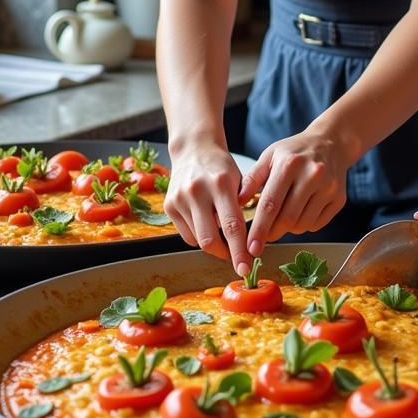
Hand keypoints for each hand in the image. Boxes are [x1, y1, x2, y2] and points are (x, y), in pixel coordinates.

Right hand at [164, 146, 252, 274]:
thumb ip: (242, 207)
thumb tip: (249, 242)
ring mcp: (180, 198)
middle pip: (210, 239)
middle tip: (237, 261)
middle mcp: (198, 191)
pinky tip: (206, 224)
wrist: (194, 149)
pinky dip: (199, 237)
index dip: (239, 251)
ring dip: (214, 245)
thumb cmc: (221, 167)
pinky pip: (187, 235)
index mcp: (221, 183)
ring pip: (198, 240)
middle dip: (225, 255)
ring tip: (223, 236)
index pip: (232, 226)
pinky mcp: (168, 205)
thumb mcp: (239, 180)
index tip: (246, 268)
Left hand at [237, 128, 353, 254]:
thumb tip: (238, 203)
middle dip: (272, 233)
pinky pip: (317, 224)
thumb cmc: (295, 152)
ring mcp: (328, 187)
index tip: (250, 246)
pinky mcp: (339, 198)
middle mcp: (312, 175)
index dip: (259, 228)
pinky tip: (301, 211)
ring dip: (288, 229)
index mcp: (289, 164)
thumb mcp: (270, 156)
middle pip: (287, 218)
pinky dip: (304, 225)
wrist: (331, 143)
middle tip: (263, 238)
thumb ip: (252, 178)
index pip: (270, 204)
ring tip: (283, 216)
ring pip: (303, 224)